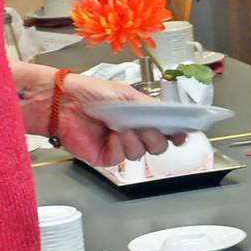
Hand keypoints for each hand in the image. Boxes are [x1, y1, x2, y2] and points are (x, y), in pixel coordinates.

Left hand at [57, 73, 185, 166]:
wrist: (66, 104)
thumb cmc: (95, 93)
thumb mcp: (130, 96)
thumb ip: (152, 108)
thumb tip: (171, 117)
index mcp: (143, 117)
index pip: (167, 129)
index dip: (177, 133)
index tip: (183, 134)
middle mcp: (135, 132)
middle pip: (158, 146)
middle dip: (157, 138)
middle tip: (148, 127)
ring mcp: (121, 145)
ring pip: (141, 152)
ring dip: (135, 139)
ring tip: (122, 127)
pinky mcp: (106, 157)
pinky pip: (121, 157)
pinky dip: (119, 145)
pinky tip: (111, 135)